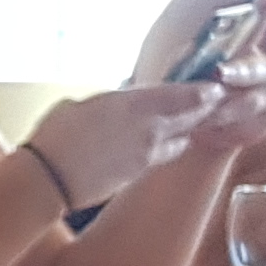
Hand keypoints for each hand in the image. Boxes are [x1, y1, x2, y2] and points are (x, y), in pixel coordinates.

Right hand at [24, 81, 230, 209]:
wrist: (49, 178)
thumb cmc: (54, 136)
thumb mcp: (78, 106)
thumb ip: (107, 103)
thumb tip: (116, 102)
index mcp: (133, 104)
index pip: (184, 95)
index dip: (204, 91)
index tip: (215, 87)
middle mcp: (149, 128)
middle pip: (192, 117)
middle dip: (205, 110)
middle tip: (213, 104)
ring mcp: (147, 153)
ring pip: (182, 139)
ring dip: (188, 131)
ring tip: (189, 125)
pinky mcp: (140, 173)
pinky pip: (164, 156)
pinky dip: (168, 148)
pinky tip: (160, 145)